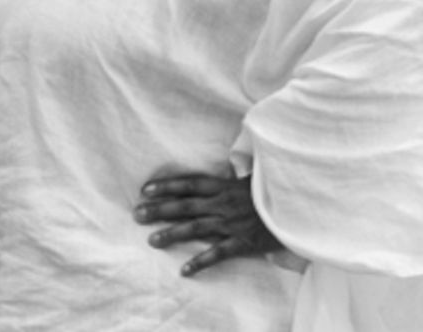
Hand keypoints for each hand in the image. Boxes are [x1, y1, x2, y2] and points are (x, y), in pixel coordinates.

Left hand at [134, 172, 283, 275]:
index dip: (166, 186)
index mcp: (224, 186)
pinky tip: (184, 270)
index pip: (188, 184)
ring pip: (195, 228)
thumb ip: (233, 176)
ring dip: (172, 234)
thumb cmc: (275, 192)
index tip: (144, 189)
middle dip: (159, 210)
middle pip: (184, 206)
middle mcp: (223, 204)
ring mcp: (232, 224)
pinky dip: (201, 262)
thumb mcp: (253, 178)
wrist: (302, 207)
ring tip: (151, 240)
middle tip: (136, 214)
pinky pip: (218, 254)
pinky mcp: (244, 243)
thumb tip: (225, 167)